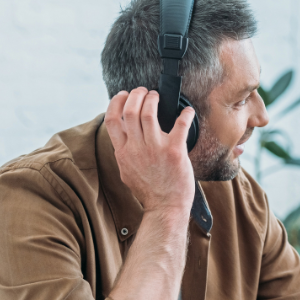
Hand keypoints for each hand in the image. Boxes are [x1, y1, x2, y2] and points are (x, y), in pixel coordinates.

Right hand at [104, 87, 195, 212]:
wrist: (165, 207)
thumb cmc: (149, 191)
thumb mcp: (127, 171)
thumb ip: (124, 152)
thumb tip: (123, 135)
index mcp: (123, 152)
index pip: (112, 119)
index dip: (116, 102)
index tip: (123, 95)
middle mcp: (136, 148)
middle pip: (130, 110)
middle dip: (136, 95)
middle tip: (144, 91)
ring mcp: (155, 148)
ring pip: (149, 112)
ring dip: (153, 99)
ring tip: (157, 97)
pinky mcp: (175, 151)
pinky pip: (180, 124)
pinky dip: (185, 114)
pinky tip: (188, 111)